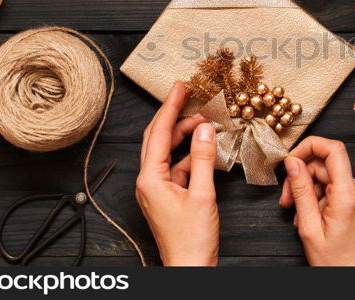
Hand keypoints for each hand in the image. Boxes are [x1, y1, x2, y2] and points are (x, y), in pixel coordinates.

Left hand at [136, 81, 219, 265]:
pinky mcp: (167, 196)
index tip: (180, 87)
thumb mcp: (203, 195)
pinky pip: (176, 166)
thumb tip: (205, 129)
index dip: (170, 107)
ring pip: (168, 151)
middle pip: (158, 138)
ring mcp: (156, 189)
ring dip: (185, 135)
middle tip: (189, 95)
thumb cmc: (192, 240)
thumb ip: (204, 159)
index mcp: (150, 180)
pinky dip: (191, 154)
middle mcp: (148, 182)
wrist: (189, 269)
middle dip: (174, 116)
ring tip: (205, 122)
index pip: (158, 133)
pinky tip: (206, 149)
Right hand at [279, 137, 354, 265]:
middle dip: (304, 180)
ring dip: (314, 194)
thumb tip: (293, 163)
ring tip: (303, 219)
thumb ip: (301, 192)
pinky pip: (344, 192)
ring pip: (334, 181)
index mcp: (349, 197)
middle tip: (288, 201)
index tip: (292, 158)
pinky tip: (318, 220)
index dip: (310, 146)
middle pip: (328, 168)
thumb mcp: (310, 229)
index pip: (333, 150)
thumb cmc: (339, 266)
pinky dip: (327, 201)